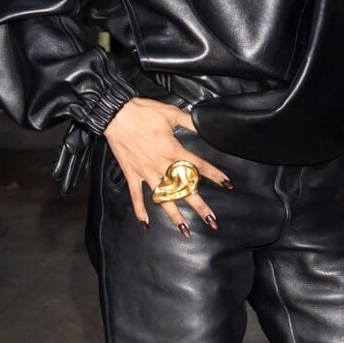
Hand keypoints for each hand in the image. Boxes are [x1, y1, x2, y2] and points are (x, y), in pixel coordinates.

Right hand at [103, 98, 230, 234]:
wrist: (115, 114)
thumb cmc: (143, 112)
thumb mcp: (171, 113)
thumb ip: (190, 122)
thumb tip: (205, 125)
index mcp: (173, 151)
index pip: (199, 167)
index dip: (215, 175)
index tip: (227, 184)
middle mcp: (161, 165)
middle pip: (184, 190)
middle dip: (200, 207)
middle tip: (212, 221)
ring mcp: (146, 172)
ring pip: (163, 199)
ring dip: (175, 216)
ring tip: (185, 231)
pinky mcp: (132, 174)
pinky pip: (136, 196)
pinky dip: (140, 210)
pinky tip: (146, 224)